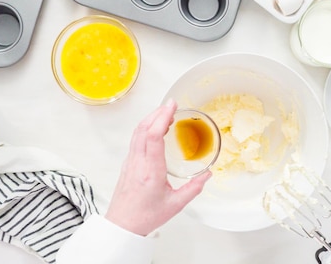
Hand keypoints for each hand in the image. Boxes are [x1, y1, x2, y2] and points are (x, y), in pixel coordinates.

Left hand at [105, 99, 211, 235]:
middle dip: (158, 112)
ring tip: (165, 112)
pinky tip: (155, 129)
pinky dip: (146, 128)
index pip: (153, 136)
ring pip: (137, 133)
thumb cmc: (145, 216)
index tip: (172, 106)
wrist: (122, 225)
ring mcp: (131, 162)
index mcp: (151, 171)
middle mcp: (138, 163)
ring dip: (150, 119)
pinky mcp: (128, 164)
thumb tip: (208, 174)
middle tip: (172, 104)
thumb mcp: (176, 205)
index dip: (162, 117)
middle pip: (143, 129)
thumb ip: (194, 188)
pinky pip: (135, 139)